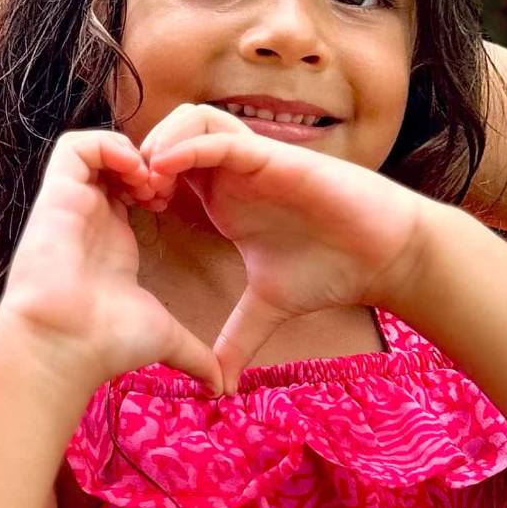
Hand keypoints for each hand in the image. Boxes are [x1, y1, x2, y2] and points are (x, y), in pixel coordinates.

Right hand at [0, 129, 219, 392]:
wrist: (65, 345)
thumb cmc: (104, 343)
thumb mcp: (162, 336)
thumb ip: (193, 353)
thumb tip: (220, 386)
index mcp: (111, 240)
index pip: (132, 191)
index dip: (162, 185)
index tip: (184, 204)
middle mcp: (89, 216)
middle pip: (115, 164)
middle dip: (150, 163)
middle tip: (172, 188)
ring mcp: (70, 202)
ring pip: (94, 148)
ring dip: (130, 153)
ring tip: (152, 179)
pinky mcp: (55, 192)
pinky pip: (75, 145)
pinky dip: (109, 146)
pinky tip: (135, 172)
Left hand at [138, 104, 432, 382]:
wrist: (383, 258)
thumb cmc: (330, 270)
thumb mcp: (267, 308)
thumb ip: (237, 338)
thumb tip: (220, 387)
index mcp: (223, 197)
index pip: (167, 169)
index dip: (138, 184)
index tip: (123, 216)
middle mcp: (233, 172)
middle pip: (170, 134)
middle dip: (141, 155)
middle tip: (127, 193)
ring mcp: (253, 160)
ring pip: (193, 121)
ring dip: (162, 141)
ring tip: (145, 179)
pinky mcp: (274, 156)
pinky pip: (222, 138)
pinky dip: (190, 146)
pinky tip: (168, 168)